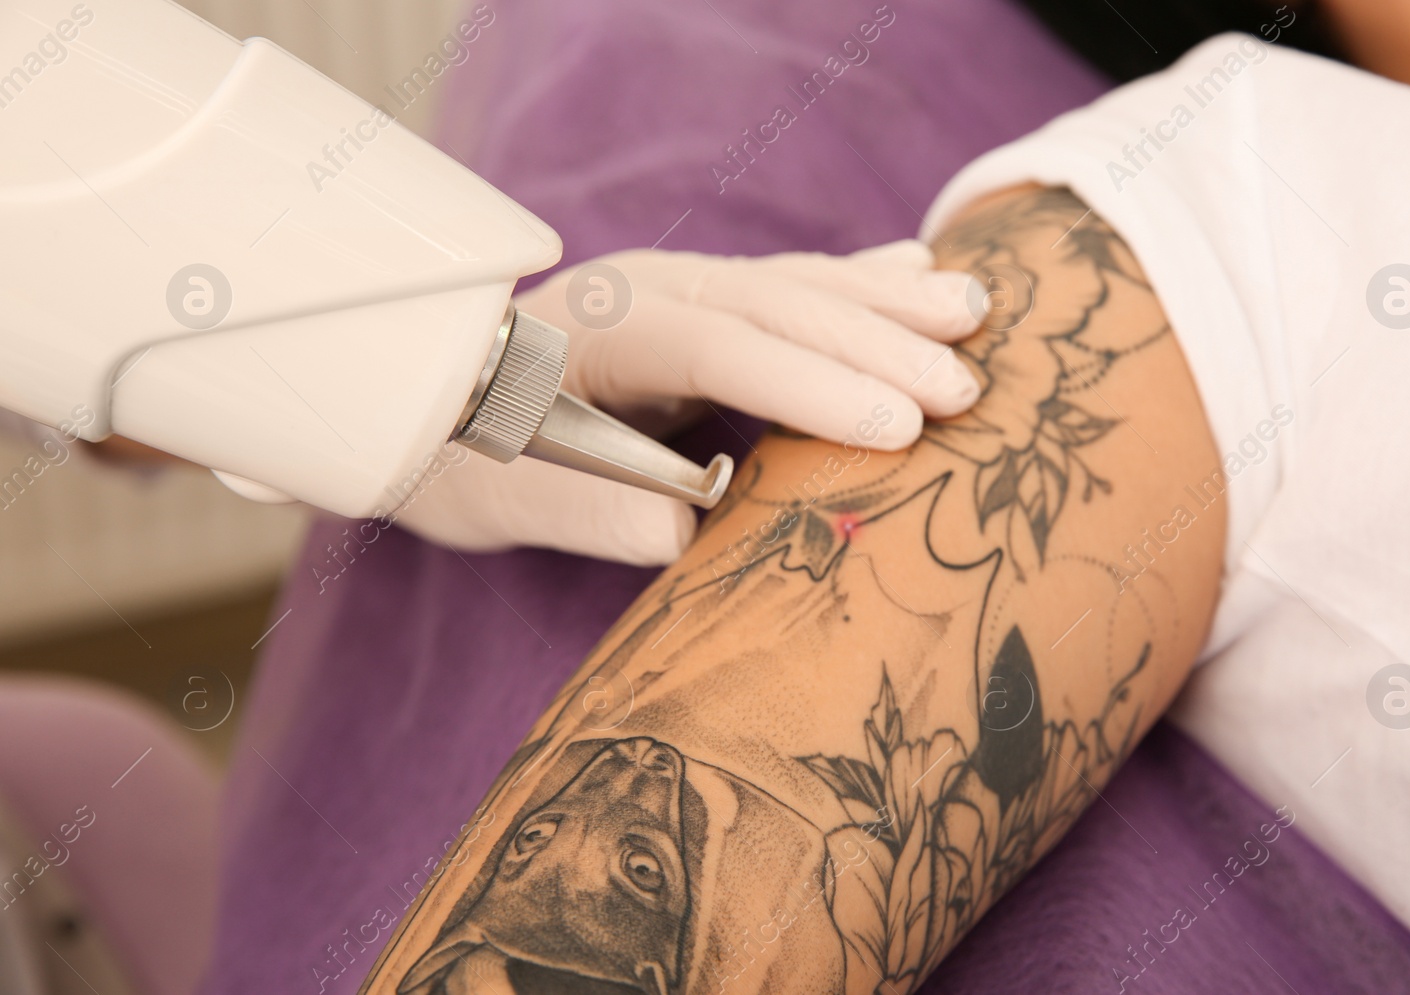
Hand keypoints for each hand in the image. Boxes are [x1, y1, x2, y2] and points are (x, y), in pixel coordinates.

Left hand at [394, 241, 982, 563]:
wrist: (426, 393)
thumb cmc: (456, 454)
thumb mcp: (491, 496)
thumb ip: (578, 507)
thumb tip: (680, 532)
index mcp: (594, 329)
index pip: (712, 344)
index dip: (806, 382)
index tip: (895, 425)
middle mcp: (646, 287)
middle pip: (773, 303)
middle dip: (874, 342)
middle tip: (964, 390)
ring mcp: (679, 283)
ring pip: (797, 281)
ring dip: (887, 298)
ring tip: (975, 312)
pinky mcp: (704, 299)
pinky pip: (795, 281)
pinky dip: (862, 278)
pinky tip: (921, 267)